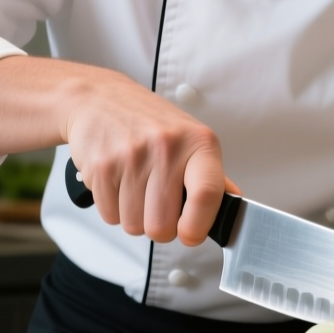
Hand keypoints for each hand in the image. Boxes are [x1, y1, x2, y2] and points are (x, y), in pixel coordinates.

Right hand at [63, 69, 234, 245]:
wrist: (100, 98)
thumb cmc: (150, 122)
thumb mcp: (191, 140)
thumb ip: (212, 178)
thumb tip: (233, 208)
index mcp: (198, 142)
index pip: (207, 194)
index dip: (198, 226)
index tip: (191, 234)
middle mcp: (166, 147)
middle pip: (162, 225)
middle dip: (159, 227)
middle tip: (158, 206)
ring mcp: (131, 156)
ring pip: (134, 225)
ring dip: (135, 217)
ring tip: (136, 188)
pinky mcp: (101, 166)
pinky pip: (110, 216)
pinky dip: (114, 208)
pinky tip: (118, 182)